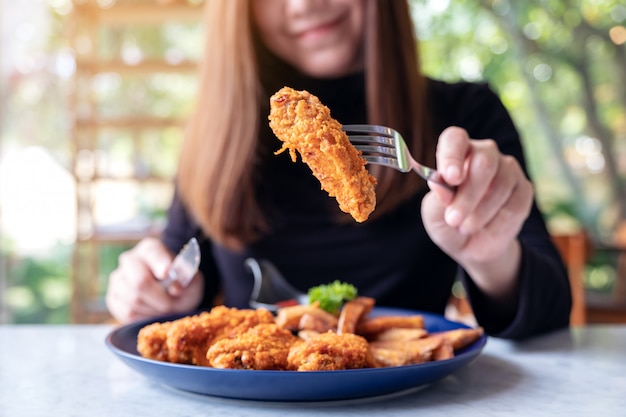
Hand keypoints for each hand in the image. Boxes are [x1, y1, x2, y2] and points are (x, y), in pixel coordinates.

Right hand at [105, 237, 203, 323]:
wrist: (172, 297)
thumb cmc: (182, 285)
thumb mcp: (193, 280)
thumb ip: (187, 279)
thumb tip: (175, 288)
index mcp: (151, 249)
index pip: (153, 253)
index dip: (159, 263)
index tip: (166, 273)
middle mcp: (130, 260)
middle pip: (139, 281)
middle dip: (160, 298)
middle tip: (171, 304)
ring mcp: (118, 279)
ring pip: (133, 300)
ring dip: (154, 309)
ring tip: (163, 307)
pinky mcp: (113, 298)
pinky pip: (127, 313)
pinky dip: (144, 317)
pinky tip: (152, 312)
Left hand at [421, 127, 532, 301]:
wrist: (471, 246)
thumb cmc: (447, 221)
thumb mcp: (434, 214)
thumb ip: (437, 198)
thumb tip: (440, 185)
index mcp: (456, 152)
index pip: (455, 139)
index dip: (452, 156)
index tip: (450, 178)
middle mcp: (484, 153)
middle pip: (483, 162)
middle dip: (468, 195)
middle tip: (453, 219)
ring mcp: (507, 169)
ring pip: (500, 185)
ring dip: (479, 213)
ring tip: (465, 227)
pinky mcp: (524, 189)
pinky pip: (515, 203)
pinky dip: (497, 222)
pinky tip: (485, 227)